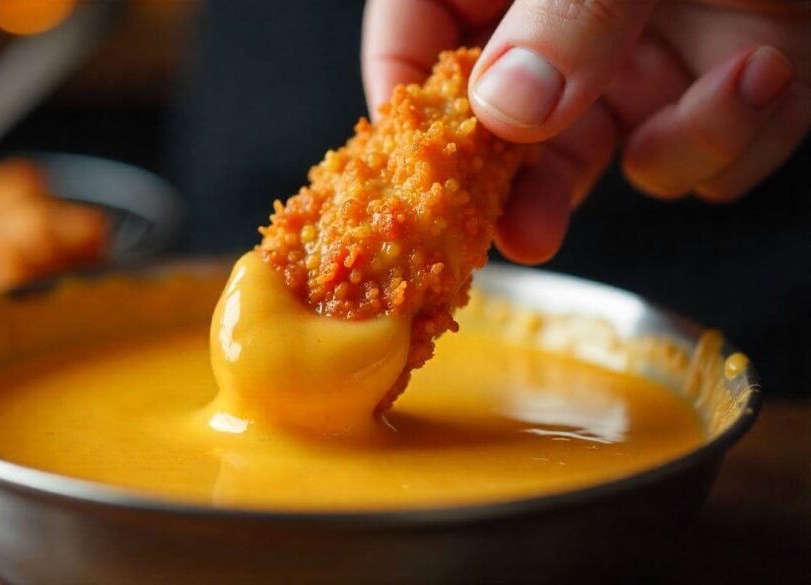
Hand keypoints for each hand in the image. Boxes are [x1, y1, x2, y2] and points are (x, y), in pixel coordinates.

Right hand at [362, 0, 809, 263]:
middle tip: (528, 237)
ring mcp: (643, 53)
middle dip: (535, 185)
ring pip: (616, 156)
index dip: (415, 114)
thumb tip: (506, 108)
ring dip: (678, 143)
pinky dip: (740, 136)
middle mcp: (564, 18)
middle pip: (508, 127)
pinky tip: (768, 72)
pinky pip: (702, 158)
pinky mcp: (720, 84)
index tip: (430, 181)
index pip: (412, 43)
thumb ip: (568, 15)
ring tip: (735, 79)